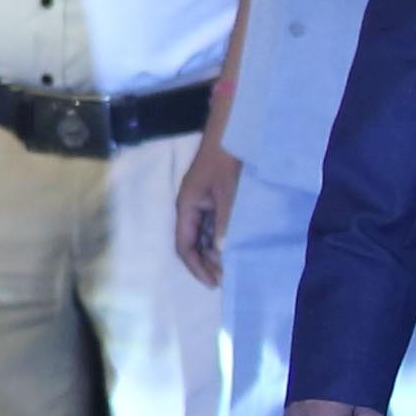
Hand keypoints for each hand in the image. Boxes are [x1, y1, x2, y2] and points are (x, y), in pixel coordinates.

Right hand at [173, 139, 239, 287]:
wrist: (230, 133)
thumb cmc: (226, 161)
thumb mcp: (228, 194)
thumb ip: (224, 223)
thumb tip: (220, 252)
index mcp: (186, 207)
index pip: (184, 246)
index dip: (197, 267)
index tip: (214, 282)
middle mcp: (189, 208)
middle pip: (191, 243)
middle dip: (205, 263)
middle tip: (224, 278)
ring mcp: (199, 203)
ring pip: (201, 235)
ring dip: (212, 252)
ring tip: (229, 266)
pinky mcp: (210, 198)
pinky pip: (210, 225)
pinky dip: (218, 238)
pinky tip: (231, 246)